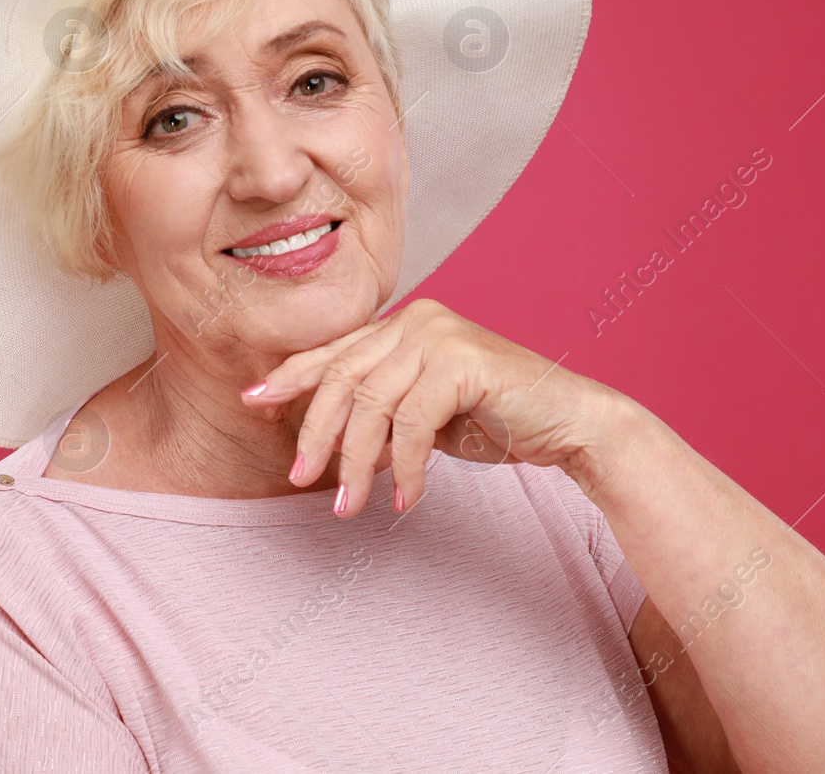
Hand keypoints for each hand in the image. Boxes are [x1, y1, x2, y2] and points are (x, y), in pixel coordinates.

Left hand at [240, 298, 620, 517]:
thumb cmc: (498, 420)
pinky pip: (412, 423)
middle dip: (317, 433)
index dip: (291, 377)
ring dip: (357, 463)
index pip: (335, 352)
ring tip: (348, 506)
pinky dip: (403, 466)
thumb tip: (327, 440)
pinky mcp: (461, 361)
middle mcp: (416, 319)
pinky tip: (404, 498)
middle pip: (343, 379)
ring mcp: (439, 334)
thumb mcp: (425, 415)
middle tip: (301, 478)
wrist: (570, 423)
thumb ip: (383, 412)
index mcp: (403, 324)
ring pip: (372, 405)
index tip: (254, 402)